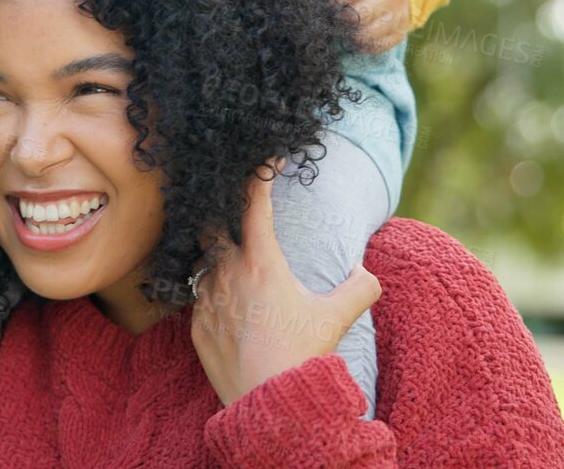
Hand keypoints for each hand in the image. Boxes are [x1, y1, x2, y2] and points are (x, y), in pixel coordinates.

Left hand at [189, 158, 380, 406]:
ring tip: (228, 259)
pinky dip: (208, 293)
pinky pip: (196, 298)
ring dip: (214, 257)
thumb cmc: (303, 356)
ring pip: (200, 262)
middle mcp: (227, 274)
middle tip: (233, 211)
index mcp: (261, 263)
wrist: (271, 404)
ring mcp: (206, 300)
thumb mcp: (338, 318)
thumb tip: (367, 275)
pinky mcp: (195, 327)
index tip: (264, 159)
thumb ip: (359, 289)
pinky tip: (223, 302)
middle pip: (211, 225)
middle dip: (220, 214)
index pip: (254, 205)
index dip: (258, 176)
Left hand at [333, 0, 411, 52]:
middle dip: (343, 18)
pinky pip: (377, 47)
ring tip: (349, 25)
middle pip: (358, 17)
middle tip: (341, 14)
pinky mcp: (400, 33)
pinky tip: (359, 35)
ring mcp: (400, 16)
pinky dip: (363, 45)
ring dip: (351, 34)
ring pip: (367, 35)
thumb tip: (336, 3)